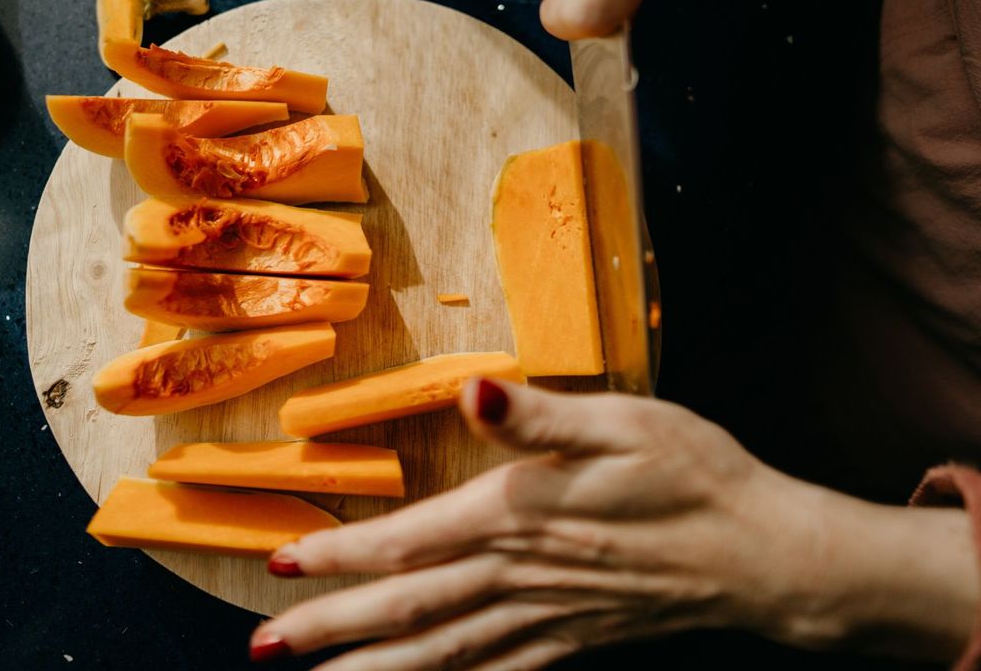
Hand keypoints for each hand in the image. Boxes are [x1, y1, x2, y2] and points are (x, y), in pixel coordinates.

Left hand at [250, 379, 978, 668]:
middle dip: (330, 630)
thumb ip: (538, 417)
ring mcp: (544, 619)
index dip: (339, 555)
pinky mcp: (570, 641)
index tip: (282, 562)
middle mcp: (519, 576)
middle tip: (265, 647)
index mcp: (519, 516)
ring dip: (371, 670)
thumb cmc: (693, 477)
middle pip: (406, 611)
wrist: (764, 555)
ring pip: (440, 655)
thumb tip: (476, 388)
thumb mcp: (622, 423)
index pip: (407, 544)